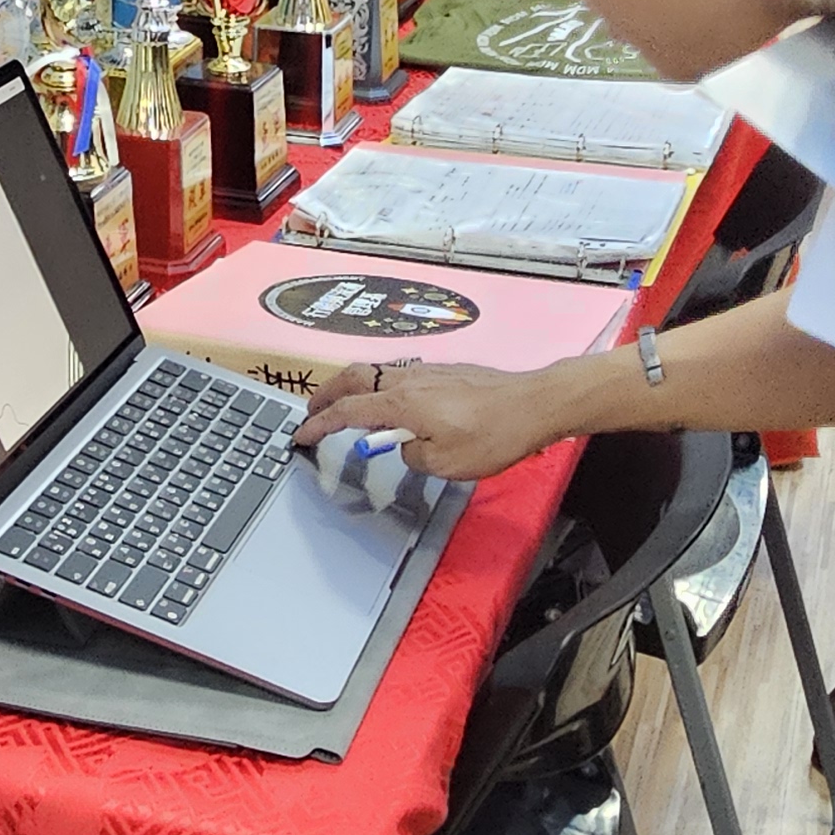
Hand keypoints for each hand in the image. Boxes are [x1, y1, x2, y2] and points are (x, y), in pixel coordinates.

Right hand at [295, 359, 573, 483]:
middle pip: (354, 377)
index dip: (319, 423)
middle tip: (312, 410)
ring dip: (352, 387)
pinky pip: (398, 375)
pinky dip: (379, 386)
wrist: (533, 405)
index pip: (347, 411)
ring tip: (344, 406)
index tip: (301, 435)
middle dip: (326, 393)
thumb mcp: (445, 463)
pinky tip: (389, 403)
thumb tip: (405, 446)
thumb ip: (413, 455)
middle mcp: (408, 380)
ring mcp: (427, 372)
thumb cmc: (491, 436)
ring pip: (376, 372)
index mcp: (401, 404)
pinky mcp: (445, 372)